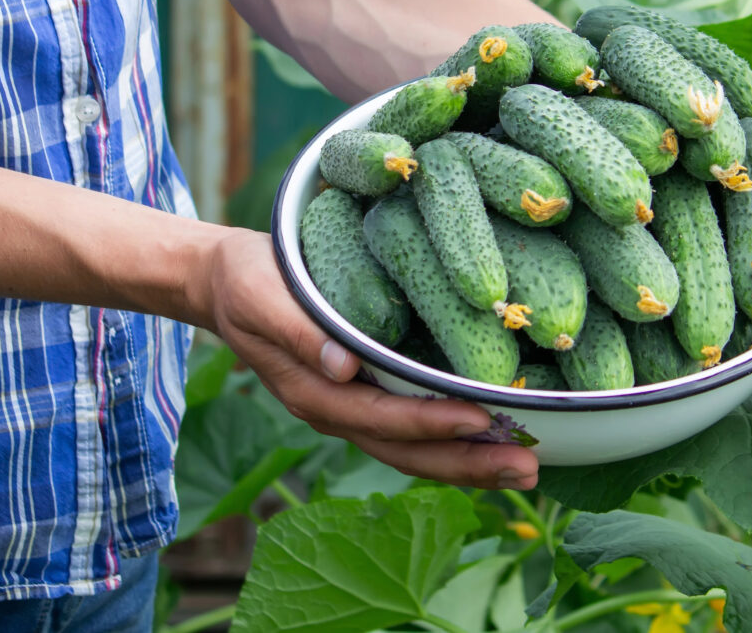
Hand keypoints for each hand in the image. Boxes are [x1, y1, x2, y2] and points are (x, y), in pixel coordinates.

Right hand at [198, 230, 539, 489]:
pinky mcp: (364, 394)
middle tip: (528, 470)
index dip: (431, 423)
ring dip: (470, 463)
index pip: (382, 418)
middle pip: (406, 452)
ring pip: (414, 451)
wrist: (223, 281)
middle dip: (467, 464)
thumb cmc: (246, 281)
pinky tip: (493, 441)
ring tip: (528, 469)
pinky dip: (453, 443)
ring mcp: (350, 408)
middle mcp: (337, 410)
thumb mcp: (262, 296)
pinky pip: (412, 431)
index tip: (481, 421)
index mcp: (315, 393)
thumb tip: (344, 369)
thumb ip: (299, 334)